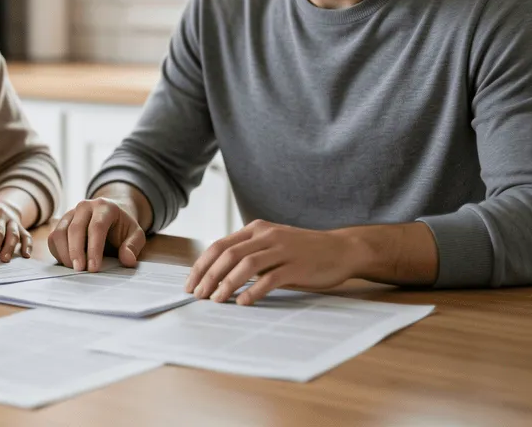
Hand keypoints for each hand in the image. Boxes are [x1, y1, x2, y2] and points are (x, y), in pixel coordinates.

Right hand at [48, 197, 147, 271]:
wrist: (111, 215)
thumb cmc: (122, 227)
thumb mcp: (136, 234)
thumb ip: (133, 246)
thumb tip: (127, 260)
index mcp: (104, 206)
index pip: (96, 227)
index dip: (94, 249)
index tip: (94, 268)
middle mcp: (84, 206)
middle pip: (75, 229)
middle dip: (76, 252)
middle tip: (80, 270)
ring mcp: (70, 213)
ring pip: (60, 233)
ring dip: (65, 254)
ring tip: (75, 269)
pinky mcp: (61, 223)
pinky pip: (53, 238)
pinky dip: (58, 253)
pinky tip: (69, 263)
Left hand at [185, 220, 367, 305]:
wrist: (341, 249)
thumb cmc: (303, 251)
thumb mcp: (273, 243)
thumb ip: (250, 252)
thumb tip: (218, 274)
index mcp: (256, 229)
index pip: (220, 245)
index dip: (202, 265)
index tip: (191, 283)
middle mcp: (266, 236)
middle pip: (228, 254)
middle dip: (209, 276)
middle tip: (198, 295)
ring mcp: (282, 249)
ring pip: (245, 265)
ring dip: (226, 284)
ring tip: (216, 300)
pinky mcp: (296, 266)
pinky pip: (269, 278)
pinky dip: (253, 291)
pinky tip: (242, 302)